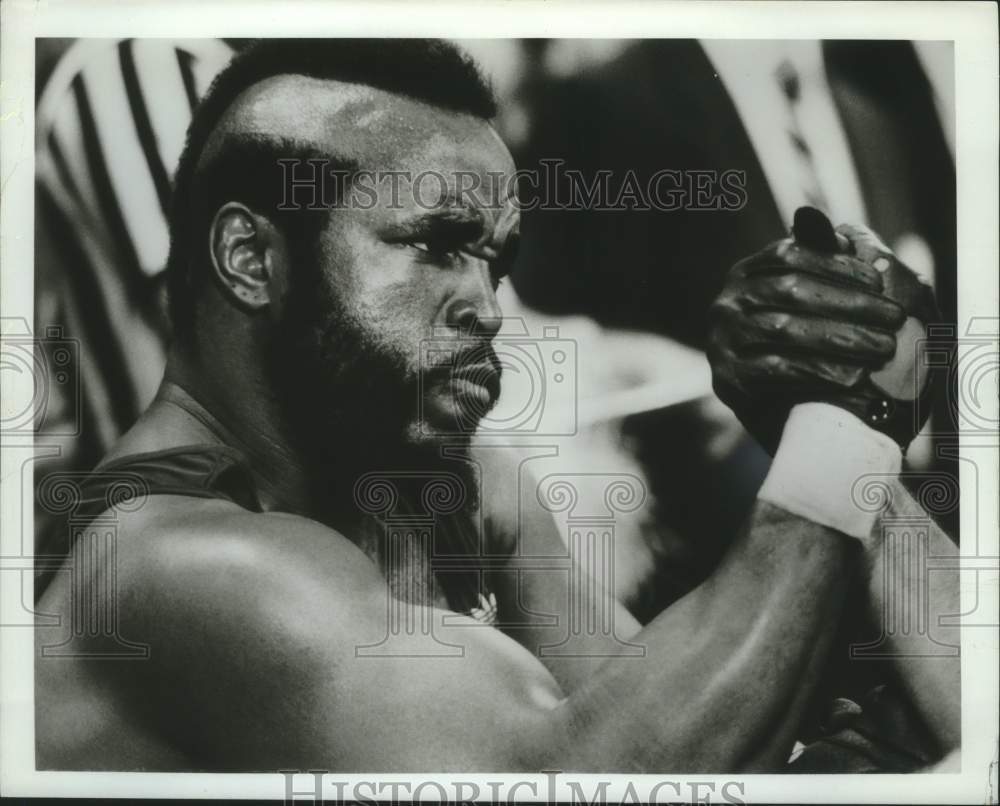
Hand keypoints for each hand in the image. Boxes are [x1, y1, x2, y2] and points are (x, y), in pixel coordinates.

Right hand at [708, 207, 939, 453]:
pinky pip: (778, 369)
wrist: (776, 412)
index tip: (878, 280)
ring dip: (842, 338)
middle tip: (894, 318)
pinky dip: (820, 371)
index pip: (789, 255)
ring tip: (884, 347)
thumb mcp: (807, 301)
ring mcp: (722, 341)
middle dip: (849, 303)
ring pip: (786, 328)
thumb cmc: (802, 346)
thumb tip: (823, 221)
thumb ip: (819, 262)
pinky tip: (854, 376)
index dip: (836, 264)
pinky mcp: (728, 379)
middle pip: (790, 290)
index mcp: (744, 274)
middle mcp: (726, 304)